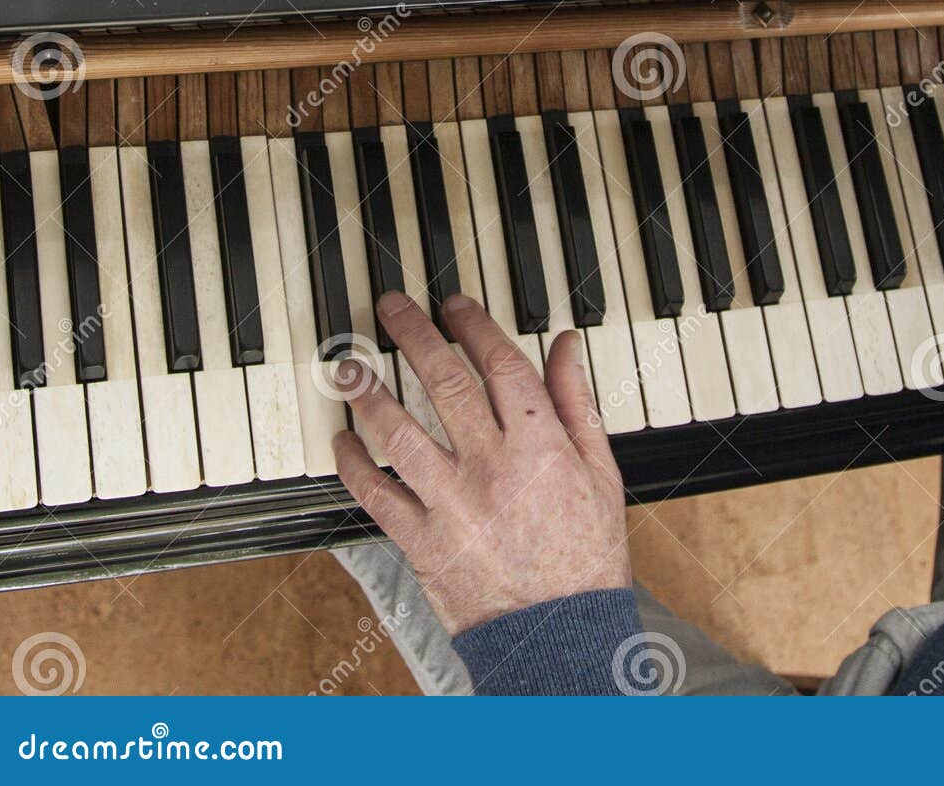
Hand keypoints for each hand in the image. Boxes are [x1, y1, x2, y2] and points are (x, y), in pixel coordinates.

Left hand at [333, 292, 630, 635]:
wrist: (558, 637)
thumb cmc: (586, 555)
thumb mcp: (601, 470)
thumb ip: (577, 402)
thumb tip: (566, 344)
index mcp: (540, 445)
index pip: (498, 364)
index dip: (473, 325)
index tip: (453, 305)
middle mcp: (491, 467)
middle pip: (443, 384)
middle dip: (412, 336)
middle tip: (390, 307)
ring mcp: (451, 505)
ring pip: (399, 433)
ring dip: (368, 393)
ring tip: (349, 364)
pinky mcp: (421, 543)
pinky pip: (376, 496)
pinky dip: (354, 465)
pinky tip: (342, 440)